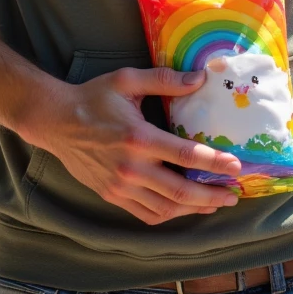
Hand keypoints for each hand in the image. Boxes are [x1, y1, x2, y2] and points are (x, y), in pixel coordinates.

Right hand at [32, 66, 241, 225]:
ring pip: (164, 208)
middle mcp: (130, 167)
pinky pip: (146, 214)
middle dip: (211, 195)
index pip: (185, 156)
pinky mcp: (112, 195)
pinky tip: (184, 207)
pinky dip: (169, 214)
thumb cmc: (94, 98)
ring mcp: (120, 186)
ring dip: (194, 209)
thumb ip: (165, 80)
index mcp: (137, 138)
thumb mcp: (127, 80)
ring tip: (215, 204)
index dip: (214, 163)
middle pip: (179, 190)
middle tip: (234, 195)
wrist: (56, 121)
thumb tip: (200, 78)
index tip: (236, 168)